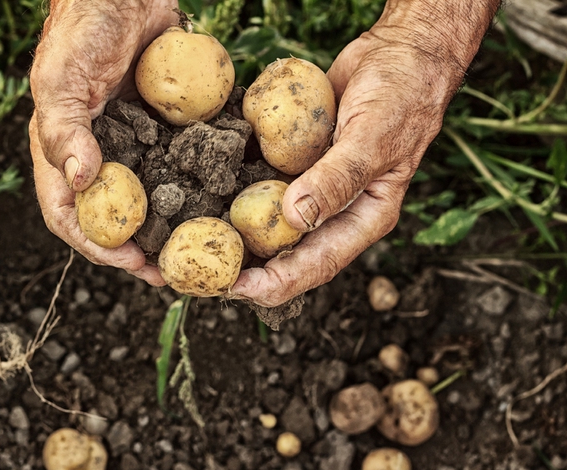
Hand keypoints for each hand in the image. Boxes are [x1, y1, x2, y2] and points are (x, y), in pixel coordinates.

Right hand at [29, 0, 177, 284]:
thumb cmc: (82, 29)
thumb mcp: (61, 77)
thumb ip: (62, 128)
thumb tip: (80, 182)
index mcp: (64, 155)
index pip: (70, 217)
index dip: (98, 245)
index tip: (132, 262)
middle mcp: (99, 159)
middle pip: (115, 220)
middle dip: (141, 249)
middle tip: (175, 270)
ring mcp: (134, 147)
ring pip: (152, 201)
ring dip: (173, 228)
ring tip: (202, 249)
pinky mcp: (165, 131)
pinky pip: (180, 166)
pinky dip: (198, 187)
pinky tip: (224, 202)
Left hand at [230, 0, 498, 307]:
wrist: (399, 52)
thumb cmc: (402, 94)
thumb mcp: (373, 137)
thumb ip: (337, 179)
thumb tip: (294, 218)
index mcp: (362, 218)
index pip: (318, 264)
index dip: (277, 282)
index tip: (238, 288)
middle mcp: (334, 211)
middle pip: (287, 253)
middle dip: (248, 268)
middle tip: (202, 273)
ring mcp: (311, 187)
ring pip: (269, 223)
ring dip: (235, 234)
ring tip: (195, 243)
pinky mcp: (293, 163)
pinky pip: (263, 183)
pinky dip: (236, 190)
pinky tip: (204, 193)